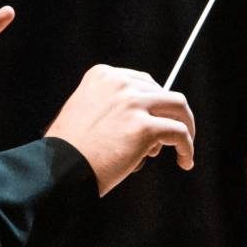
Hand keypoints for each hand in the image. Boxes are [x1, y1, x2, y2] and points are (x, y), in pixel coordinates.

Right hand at [45, 64, 195, 195]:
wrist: (59, 170)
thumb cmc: (68, 150)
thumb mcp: (82, 111)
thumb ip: (110, 106)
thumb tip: (144, 117)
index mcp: (102, 75)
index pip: (143, 82)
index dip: (154, 103)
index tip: (157, 120)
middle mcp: (120, 83)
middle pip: (162, 92)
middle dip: (167, 115)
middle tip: (165, 141)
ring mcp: (133, 103)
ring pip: (178, 107)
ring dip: (186, 126)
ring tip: (183, 148)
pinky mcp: (145, 127)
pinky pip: (179, 132)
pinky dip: (187, 147)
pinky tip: (185, 161)